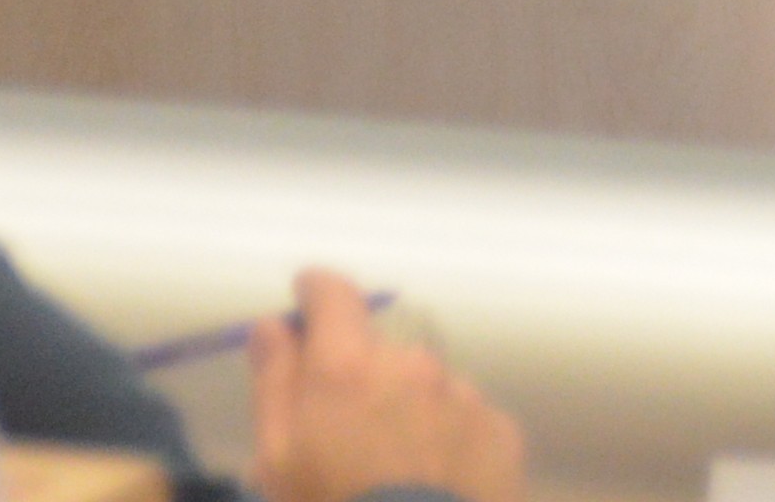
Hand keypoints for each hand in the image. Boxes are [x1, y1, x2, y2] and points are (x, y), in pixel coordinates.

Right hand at [249, 272, 521, 501]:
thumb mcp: (277, 462)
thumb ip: (275, 383)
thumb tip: (273, 325)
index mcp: (348, 368)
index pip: (334, 296)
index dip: (316, 292)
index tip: (304, 299)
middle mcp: (412, 365)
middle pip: (380, 352)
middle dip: (359, 379)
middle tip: (340, 437)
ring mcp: (463, 395)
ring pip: (426, 386)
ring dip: (406, 410)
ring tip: (390, 471)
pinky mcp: (500, 430)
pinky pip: (465, 418)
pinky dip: (446, 438)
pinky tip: (431, 482)